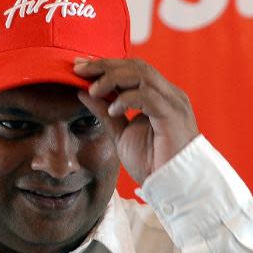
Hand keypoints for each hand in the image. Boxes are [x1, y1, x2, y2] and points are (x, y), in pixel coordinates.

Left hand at [73, 58, 198, 184]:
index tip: (79, 67)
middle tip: (79, 70)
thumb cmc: (152, 163)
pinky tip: (112, 109)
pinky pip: (147, 96)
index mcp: (160, 95)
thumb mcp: (120, 133)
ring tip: (93, 90)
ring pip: (142, 75)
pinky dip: (126, 99)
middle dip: (105, 65)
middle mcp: (169, 94)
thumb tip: (83, 92)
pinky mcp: (173, 115)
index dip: (106, 65)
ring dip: (112, 78)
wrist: (173, 187)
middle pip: (136, 66)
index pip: (133, 69)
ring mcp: (173, 103)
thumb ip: (104, 112)